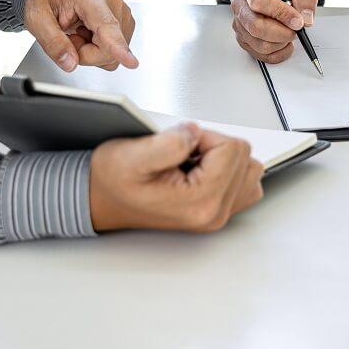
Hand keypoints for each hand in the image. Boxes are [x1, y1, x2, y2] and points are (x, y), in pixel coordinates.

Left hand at [25, 0, 138, 71]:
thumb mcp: (36, 17)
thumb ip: (52, 42)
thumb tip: (70, 64)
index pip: (107, 27)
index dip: (118, 48)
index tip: (131, 62)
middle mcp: (113, 4)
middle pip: (106, 51)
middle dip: (84, 54)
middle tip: (69, 37)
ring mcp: (122, 14)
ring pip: (110, 55)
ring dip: (91, 51)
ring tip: (78, 32)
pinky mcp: (126, 23)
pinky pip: (113, 52)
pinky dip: (97, 49)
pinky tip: (88, 34)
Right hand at [89, 123, 263, 232]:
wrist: (99, 199)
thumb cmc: (113, 181)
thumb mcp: (132, 156)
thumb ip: (169, 143)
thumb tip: (195, 133)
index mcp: (200, 202)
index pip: (232, 149)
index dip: (204, 136)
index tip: (179, 145)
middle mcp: (214, 213)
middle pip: (244, 157)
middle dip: (213, 146)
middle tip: (181, 155)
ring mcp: (218, 214)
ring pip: (249, 169)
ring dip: (223, 158)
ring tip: (190, 163)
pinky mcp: (218, 210)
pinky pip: (245, 182)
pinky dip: (227, 170)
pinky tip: (201, 171)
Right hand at [230, 0, 318, 63]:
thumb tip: (305, 18)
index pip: (259, 1)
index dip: (281, 13)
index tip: (298, 21)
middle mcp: (242, 5)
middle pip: (257, 27)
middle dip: (283, 33)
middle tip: (297, 29)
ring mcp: (241, 24)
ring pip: (261, 44)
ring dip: (282, 43)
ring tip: (290, 32)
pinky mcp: (244, 40)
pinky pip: (263, 55)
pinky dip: (279, 52)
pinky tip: (284, 41)